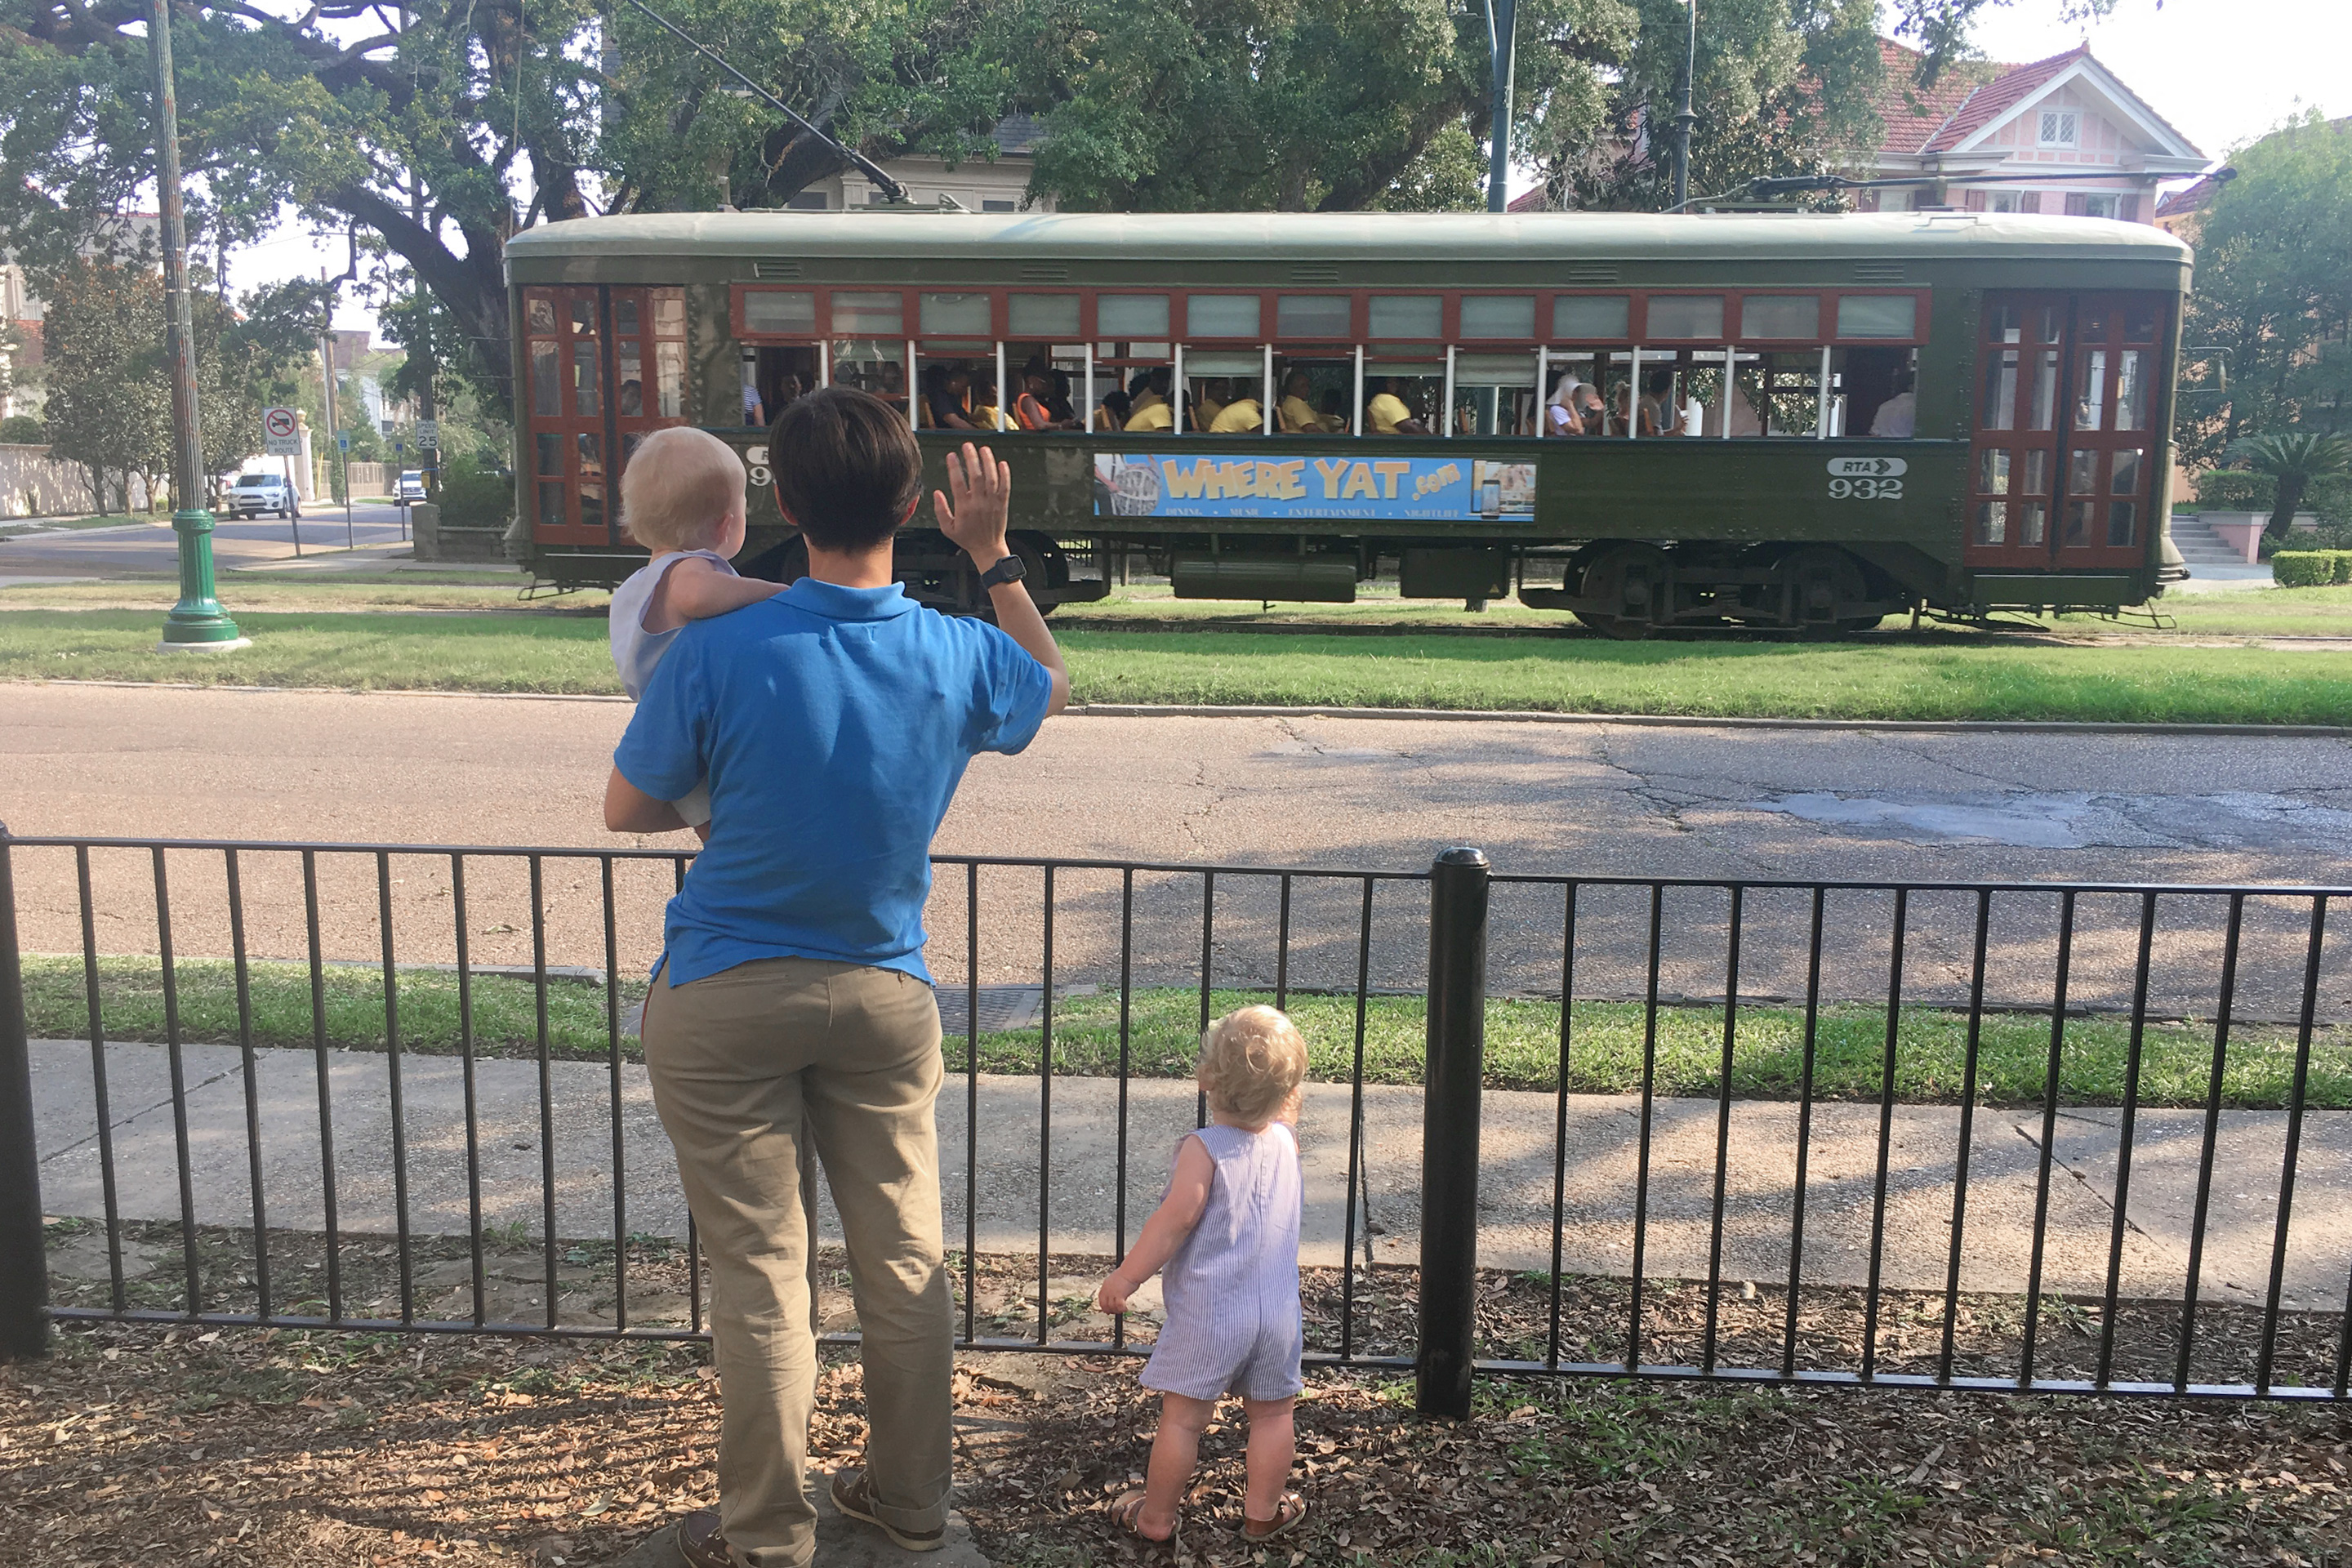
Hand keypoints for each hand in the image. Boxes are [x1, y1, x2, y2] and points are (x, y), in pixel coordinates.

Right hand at [931, 441, 1012, 569]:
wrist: (988, 549)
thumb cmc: (968, 539)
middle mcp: (979, 503)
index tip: (951, 456)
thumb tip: (937, 493)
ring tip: (983, 449)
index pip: (957, 483)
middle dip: (971, 459)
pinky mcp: (1002, 504)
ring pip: (991, 478)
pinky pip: (1005, 487)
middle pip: (975, 476)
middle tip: (967, 446)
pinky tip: (1001, 463)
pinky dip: (1004, 474)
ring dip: (988, 462)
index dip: (954, 467)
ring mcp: (992, 503)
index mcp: (964, 508)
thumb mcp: (948, 529)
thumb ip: (941, 510)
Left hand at [1097, 1273, 1132, 1314]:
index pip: (1101, 1298)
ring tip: (1122, 1310)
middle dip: (1109, 1310)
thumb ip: (1114, 1287)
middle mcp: (1107, 1290)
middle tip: (1114, 1312)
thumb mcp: (1116, 1280)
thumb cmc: (1127, 1273)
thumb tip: (1117, 1293)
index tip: (1106, 1310)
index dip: (1103, 1306)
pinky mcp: (1119, 1296)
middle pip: (1105, 1305)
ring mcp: (1112, 1293)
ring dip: (1117, 1311)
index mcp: (1105, 1285)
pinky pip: (1119, 1306)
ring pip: (1112, 1307)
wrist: (1131, 1271)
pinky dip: (1122, 1309)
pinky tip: (1125, 1309)